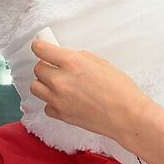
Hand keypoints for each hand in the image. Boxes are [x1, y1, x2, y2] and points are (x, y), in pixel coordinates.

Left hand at [29, 38, 150, 140]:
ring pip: (36, 87)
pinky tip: (65, 101)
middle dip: (46, 66)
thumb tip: (66, 57)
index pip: (41, 49)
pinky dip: (52, 103)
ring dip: (44, 84)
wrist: (127, 116)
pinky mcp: (61, 115)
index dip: (40, 47)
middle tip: (57, 69)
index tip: (41, 48)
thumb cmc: (120, 89)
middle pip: (37, 68)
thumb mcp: (101, 63)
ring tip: (58, 85)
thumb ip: (79, 58)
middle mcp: (60, 80)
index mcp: (72, 62)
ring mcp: (58, 99)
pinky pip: (46, 106)